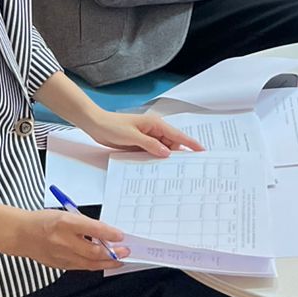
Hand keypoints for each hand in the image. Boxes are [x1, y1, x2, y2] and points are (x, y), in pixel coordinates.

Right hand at [13, 208, 130, 270]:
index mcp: (65, 222)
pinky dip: (93, 265)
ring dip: (106, 262)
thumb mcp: (65, 214)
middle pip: (93, 251)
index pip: (93, 228)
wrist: (21, 234)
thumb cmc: (44, 220)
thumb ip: (84, 224)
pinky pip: (81, 267)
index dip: (110, 233)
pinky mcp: (59, 265)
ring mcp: (61, 255)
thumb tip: (105, 233)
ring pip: (89, 263)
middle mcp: (63, 240)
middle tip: (125, 251)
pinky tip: (102, 263)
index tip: (121, 236)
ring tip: (119, 260)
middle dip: (112, 252)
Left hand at [80, 111, 202, 157]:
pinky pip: (151, 153)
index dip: (190, 143)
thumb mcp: (133, 136)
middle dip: (178, 155)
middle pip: (171, 144)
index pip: (177, 135)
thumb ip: (150, 145)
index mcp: (155, 124)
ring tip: (174, 172)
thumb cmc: (113, 126)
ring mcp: (146, 138)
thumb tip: (167, 153)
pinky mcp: (139, 144)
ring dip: (165, 159)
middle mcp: (153, 130)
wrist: (95, 125)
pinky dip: (155, 159)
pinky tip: (157, 169)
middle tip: (188, 168)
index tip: (202, 150)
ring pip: (162, 150)